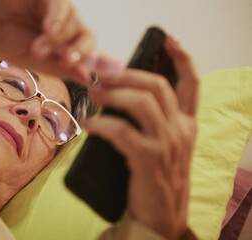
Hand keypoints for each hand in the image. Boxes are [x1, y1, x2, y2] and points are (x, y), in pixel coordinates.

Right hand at [0, 0, 117, 83]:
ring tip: (37, 49)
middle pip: (88, 39)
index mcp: (63, 47)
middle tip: (68, 61)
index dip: (102, 62)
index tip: (114, 69)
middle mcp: (65, 29)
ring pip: (75, 25)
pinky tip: (48, 31)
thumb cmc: (5, 41)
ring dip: (58, 41)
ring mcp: (58, 12)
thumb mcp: (35, 62)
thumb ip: (62, 68)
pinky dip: (58, 21)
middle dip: (80, 52)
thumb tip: (88, 78)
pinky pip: (62, 8)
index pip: (89, 54)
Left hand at [83, 36, 199, 238]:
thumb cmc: (156, 175)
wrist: (161, 215)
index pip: (192, 84)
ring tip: (93, 93)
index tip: (170, 41)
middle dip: (126, 74)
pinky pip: (122, 131)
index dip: (183, 59)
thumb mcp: (163, 144)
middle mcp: (181, 129)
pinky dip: (102, 123)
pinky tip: (88, 123)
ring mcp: (167, 144)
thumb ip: (151, 120)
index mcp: (186, 123)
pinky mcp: (148, 159)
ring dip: (113, 94)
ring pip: (142, 103)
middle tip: (102, 74)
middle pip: (157, 86)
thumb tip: (119, 93)